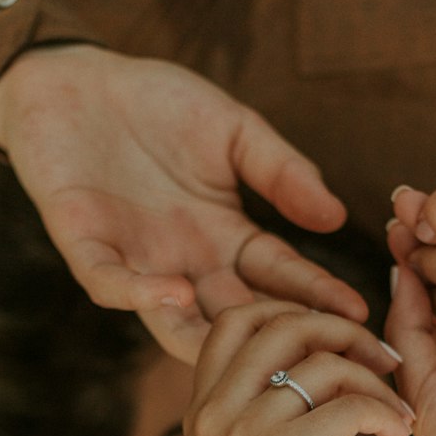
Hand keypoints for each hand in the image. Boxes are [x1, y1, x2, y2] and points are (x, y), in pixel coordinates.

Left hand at [0, 45, 365, 362]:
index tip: (360, 316)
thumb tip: (337, 217)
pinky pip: (110, 283)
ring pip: (171, 323)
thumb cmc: (156, 103)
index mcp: (224, 238)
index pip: (279, 277)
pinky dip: (139, 293)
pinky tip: (173, 291)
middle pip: (237, 316)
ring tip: (249, 349)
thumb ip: (281, 171)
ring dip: (207, 340)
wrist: (75, 78)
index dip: (317, 296)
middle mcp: (185, 263)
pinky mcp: (85, 247)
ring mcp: (136, 261)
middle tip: (316, 356)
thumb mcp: (234, 131)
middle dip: (277, 338)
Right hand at [182, 303, 412, 435]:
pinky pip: (350, 403)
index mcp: (201, 411)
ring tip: (398, 411)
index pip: (238, 318)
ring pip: (324, 361)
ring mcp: (247, 431)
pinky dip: (385, 411)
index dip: (294, 313)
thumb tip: (306, 386)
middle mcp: (216, 412)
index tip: (336, 345)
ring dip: (375, 379)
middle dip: (342, 332)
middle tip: (382, 362)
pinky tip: (400, 432)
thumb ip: (254, 427)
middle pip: (282, 322)